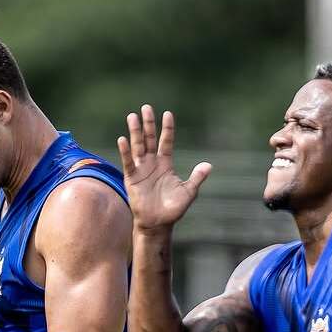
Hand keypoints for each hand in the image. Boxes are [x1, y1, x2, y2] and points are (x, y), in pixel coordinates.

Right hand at [116, 104, 211, 232]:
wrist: (158, 224)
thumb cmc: (173, 209)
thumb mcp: (188, 192)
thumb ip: (197, 177)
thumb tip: (209, 165)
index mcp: (165, 164)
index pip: (166, 141)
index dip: (167, 128)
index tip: (167, 113)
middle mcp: (152, 163)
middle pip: (149, 139)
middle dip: (148, 124)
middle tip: (146, 107)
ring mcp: (141, 170)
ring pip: (138, 146)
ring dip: (135, 132)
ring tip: (132, 116)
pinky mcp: (132, 178)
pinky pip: (128, 162)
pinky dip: (125, 151)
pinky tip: (123, 139)